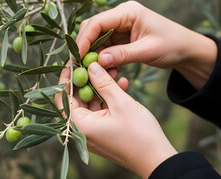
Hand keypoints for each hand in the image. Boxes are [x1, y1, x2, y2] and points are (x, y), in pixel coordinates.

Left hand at [55, 62, 176, 177]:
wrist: (157, 159)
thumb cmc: (139, 134)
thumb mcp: (121, 103)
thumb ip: (103, 83)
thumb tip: (91, 66)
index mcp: (81, 126)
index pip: (63, 98)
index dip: (67, 78)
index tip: (74, 62)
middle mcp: (83, 131)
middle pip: (77, 99)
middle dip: (88, 79)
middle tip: (96, 62)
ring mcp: (93, 133)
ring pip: (91, 103)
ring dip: (101, 87)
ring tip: (113, 70)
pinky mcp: (104, 132)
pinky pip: (101, 111)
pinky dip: (108, 98)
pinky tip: (122, 83)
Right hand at [76, 1, 216, 88]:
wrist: (188, 50)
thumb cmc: (173, 45)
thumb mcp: (148, 50)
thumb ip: (122, 55)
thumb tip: (98, 62)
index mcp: (128, 12)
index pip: (98, 22)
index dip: (84, 38)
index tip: (77, 57)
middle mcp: (121, 16)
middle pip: (93, 29)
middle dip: (85, 48)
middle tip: (80, 67)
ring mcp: (120, 27)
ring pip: (97, 41)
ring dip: (95, 57)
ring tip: (96, 74)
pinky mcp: (121, 38)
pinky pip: (106, 48)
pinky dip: (104, 60)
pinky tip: (108, 73)